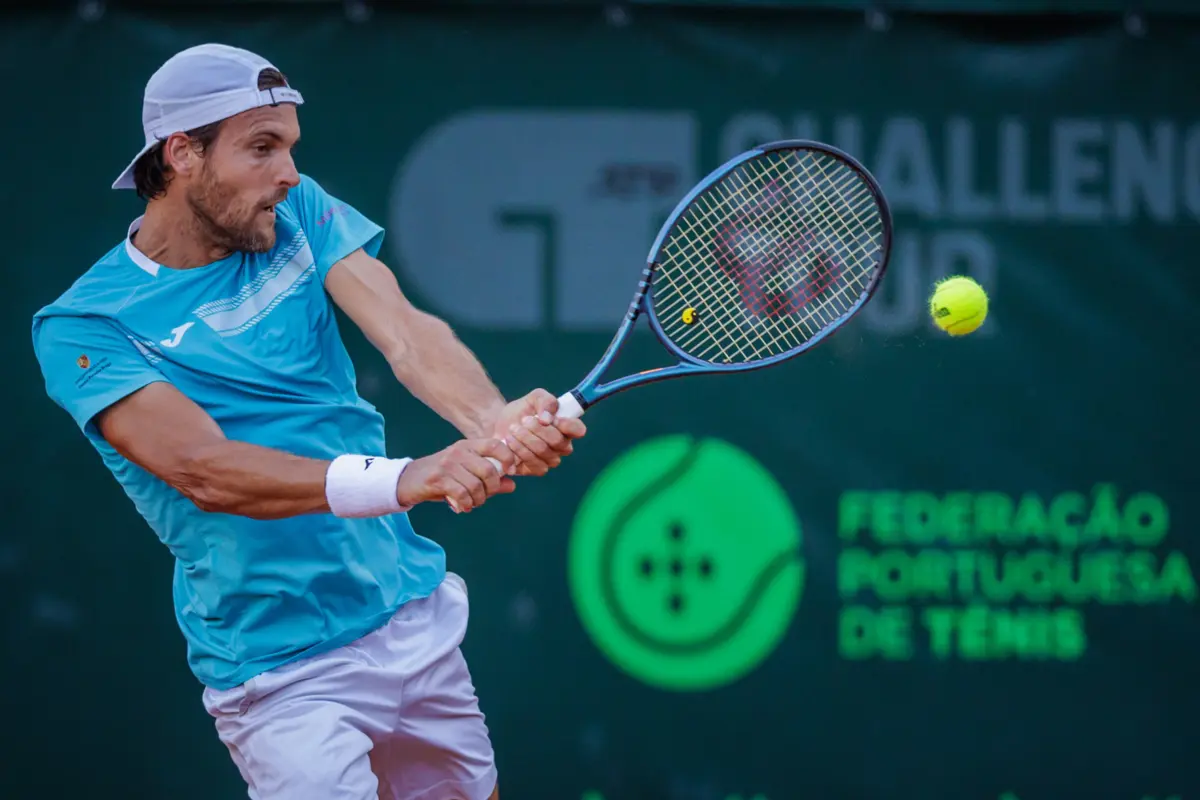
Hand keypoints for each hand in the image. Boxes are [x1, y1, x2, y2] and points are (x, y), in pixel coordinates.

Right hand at [396, 438, 517, 512]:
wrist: (408, 480)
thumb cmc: (442, 477)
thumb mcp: (466, 474)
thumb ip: (490, 479)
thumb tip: (513, 485)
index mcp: (468, 445)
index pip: (495, 444)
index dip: (507, 458)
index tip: (509, 472)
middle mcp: (459, 451)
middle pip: (488, 470)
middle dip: (492, 488)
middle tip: (486, 496)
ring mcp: (447, 464)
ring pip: (476, 485)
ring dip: (479, 499)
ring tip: (474, 503)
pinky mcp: (437, 479)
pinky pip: (462, 494)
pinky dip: (467, 504)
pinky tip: (464, 506)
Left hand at [491, 389, 587, 476]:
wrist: (501, 425)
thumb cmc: (522, 411)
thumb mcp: (533, 398)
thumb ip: (545, 401)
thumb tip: (547, 418)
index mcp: (567, 427)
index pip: (578, 429)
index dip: (567, 425)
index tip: (549, 418)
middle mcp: (562, 446)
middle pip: (558, 441)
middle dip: (537, 429)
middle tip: (523, 420)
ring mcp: (551, 459)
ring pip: (543, 451)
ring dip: (525, 438)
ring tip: (513, 429)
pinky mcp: (537, 469)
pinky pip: (533, 463)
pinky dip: (519, 450)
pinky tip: (510, 441)